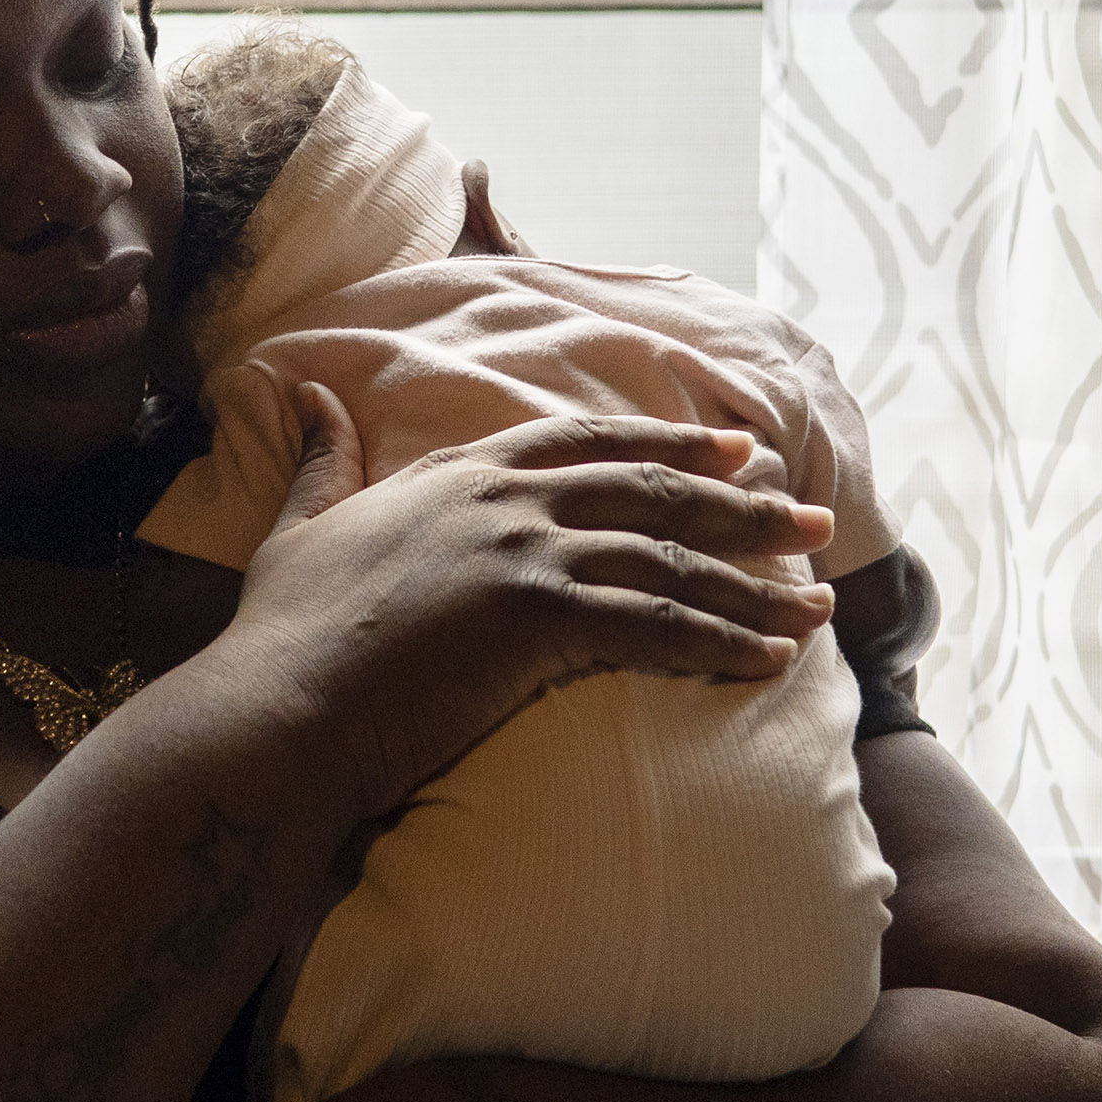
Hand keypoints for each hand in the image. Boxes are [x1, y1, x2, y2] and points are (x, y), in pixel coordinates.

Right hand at [214, 385, 837, 824]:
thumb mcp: (301, 528)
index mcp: (459, 474)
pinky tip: (771, 658)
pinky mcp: (540, 619)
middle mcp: (504, 500)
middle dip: (745, 505)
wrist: (280, 705)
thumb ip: (323, 462)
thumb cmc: (282, 633)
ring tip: (820, 603)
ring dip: (755, 584)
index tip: (735, 445)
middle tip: (811, 517)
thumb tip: (311, 397)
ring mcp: (526, 555)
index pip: (585, 441)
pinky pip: (656, 625)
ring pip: (670, 559)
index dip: (668, 441)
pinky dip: (721, 641)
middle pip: (653, 489)